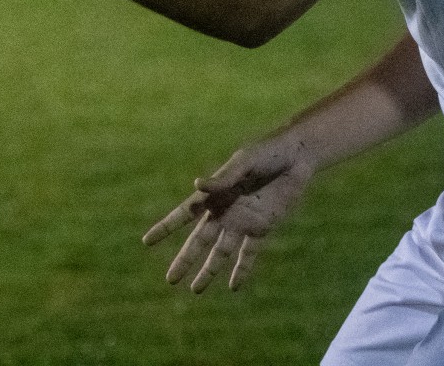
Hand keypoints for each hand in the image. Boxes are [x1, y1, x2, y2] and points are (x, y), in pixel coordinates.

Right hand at [142, 136, 314, 292]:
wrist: (297, 156)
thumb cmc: (266, 153)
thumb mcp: (244, 163)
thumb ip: (223, 179)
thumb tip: (196, 185)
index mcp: (213, 195)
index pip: (183, 215)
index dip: (165, 228)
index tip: (146, 242)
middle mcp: (223, 211)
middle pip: (199, 241)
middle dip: (185, 260)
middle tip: (170, 280)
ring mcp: (242, 222)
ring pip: (220, 252)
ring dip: (209, 270)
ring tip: (196, 290)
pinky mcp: (262, 228)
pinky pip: (249, 254)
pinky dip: (242, 270)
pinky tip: (233, 287)